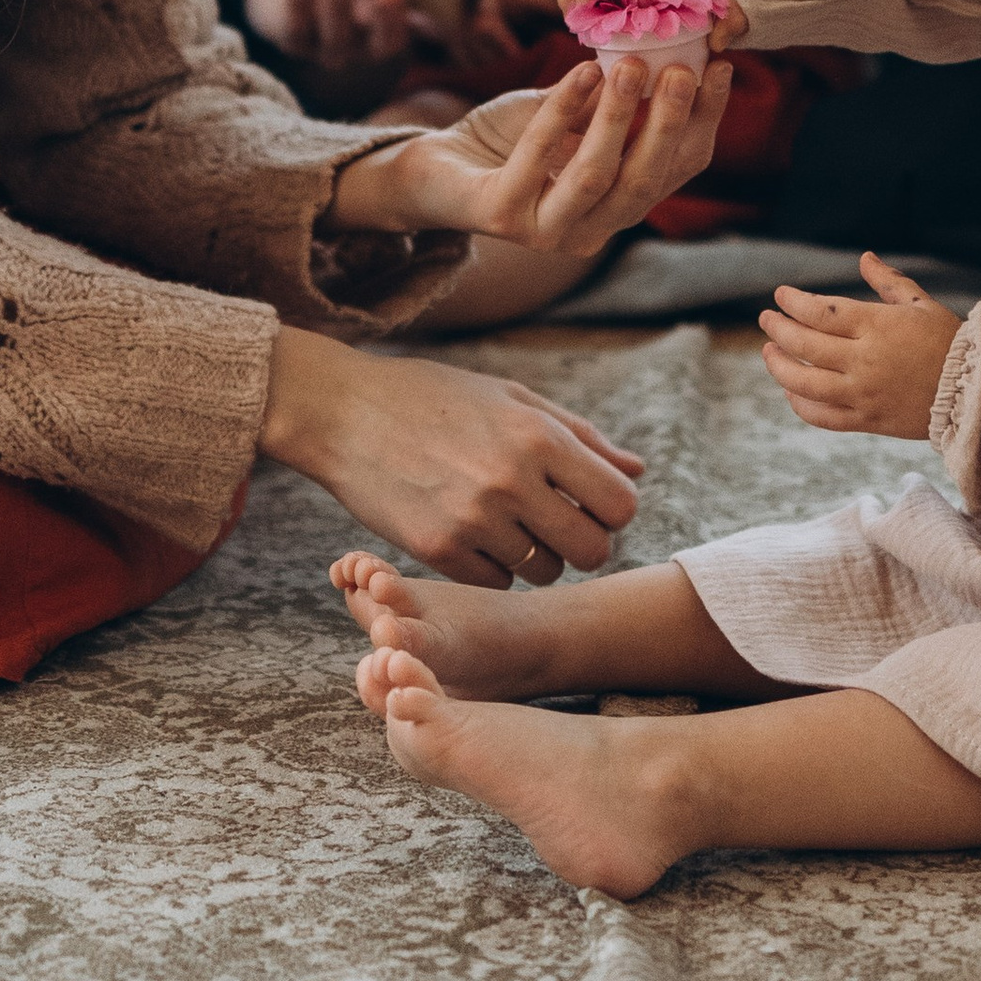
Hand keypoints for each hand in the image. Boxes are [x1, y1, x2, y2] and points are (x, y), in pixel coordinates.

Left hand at [243, 0, 416, 87]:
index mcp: (382, 28)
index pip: (401, 36)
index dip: (408, 24)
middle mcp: (358, 46)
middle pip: (376, 46)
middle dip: (383, 22)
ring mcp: (324, 48)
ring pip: (335, 39)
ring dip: (338, 6)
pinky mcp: (291, 41)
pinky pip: (295, 29)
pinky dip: (299, 3)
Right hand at [263, 329, 644, 585]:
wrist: (342, 413)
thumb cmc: (433, 397)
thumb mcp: (511, 398)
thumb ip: (579, 436)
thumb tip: (638, 470)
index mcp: (538, 436)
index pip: (620, 503)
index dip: (612, 509)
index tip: (589, 502)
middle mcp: (512, 480)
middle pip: (591, 550)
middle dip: (583, 542)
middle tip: (556, 525)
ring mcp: (473, 520)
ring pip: (543, 572)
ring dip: (536, 556)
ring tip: (507, 523)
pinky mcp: (436, 550)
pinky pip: (495, 582)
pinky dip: (493, 568)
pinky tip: (473, 536)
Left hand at [328, 55, 731, 262]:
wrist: (432, 170)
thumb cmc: (506, 140)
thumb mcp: (570, 113)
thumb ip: (611, 98)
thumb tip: (662, 53)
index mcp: (618, 208)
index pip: (676, 170)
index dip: (703, 122)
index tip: (721, 68)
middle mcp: (590, 230)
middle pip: (645, 180)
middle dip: (669, 123)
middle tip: (683, 69)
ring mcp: (546, 231)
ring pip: (597, 175)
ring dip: (619, 118)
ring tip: (631, 65)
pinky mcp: (501, 218)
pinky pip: (537, 160)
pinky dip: (561, 111)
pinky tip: (580, 72)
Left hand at [758, 255, 959, 439]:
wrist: (974, 392)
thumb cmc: (949, 342)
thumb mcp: (921, 304)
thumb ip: (888, 282)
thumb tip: (864, 257)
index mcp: (876, 326)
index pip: (819, 312)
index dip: (793, 303)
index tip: (780, 296)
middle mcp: (864, 360)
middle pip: (804, 345)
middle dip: (778, 329)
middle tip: (767, 319)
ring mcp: (863, 393)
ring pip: (804, 383)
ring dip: (778, 366)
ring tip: (769, 352)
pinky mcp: (867, 420)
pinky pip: (822, 416)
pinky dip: (801, 405)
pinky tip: (791, 391)